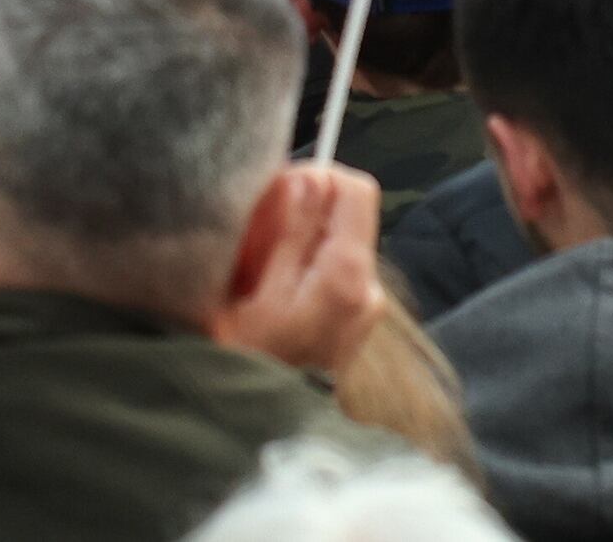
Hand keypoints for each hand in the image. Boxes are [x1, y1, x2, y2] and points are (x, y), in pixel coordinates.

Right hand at [214, 161, 386, 374]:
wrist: (255, 434)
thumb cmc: (244, 366)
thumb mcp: (250, 296)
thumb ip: (286, 233)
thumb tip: (308, 180)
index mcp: (348, 277)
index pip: (356, 189)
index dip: (315, 178)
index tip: (275, 194)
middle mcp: (369, 290)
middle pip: (343, 216)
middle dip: (298, 213)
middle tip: (253, 236)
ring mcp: (363, 310)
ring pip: (333, 243)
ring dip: (295, 242)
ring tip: (254, 271)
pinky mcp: (352, 324)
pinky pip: (329, 274)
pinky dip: (301, 270)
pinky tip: (267, 294)